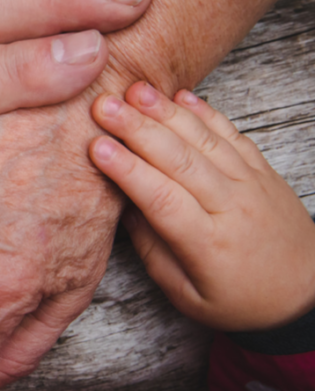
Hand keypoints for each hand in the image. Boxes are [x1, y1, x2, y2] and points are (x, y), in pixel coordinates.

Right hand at [89, 82, 314, 330]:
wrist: (308, 294)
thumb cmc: (240, 300)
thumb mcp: (187, 295)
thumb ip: (152, 250)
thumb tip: (121, 206)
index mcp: (209, 245)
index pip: (162, 199)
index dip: (128, 171)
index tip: (96, 147)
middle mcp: (232, 208)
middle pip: (180, 160)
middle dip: (137, 129)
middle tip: (102, 105)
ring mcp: (251, 184)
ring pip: (204, 140)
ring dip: (166, 112)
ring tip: (134, 90)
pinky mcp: (262, 170)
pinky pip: (232, 134)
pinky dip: (206, 112)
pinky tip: (180, 95)